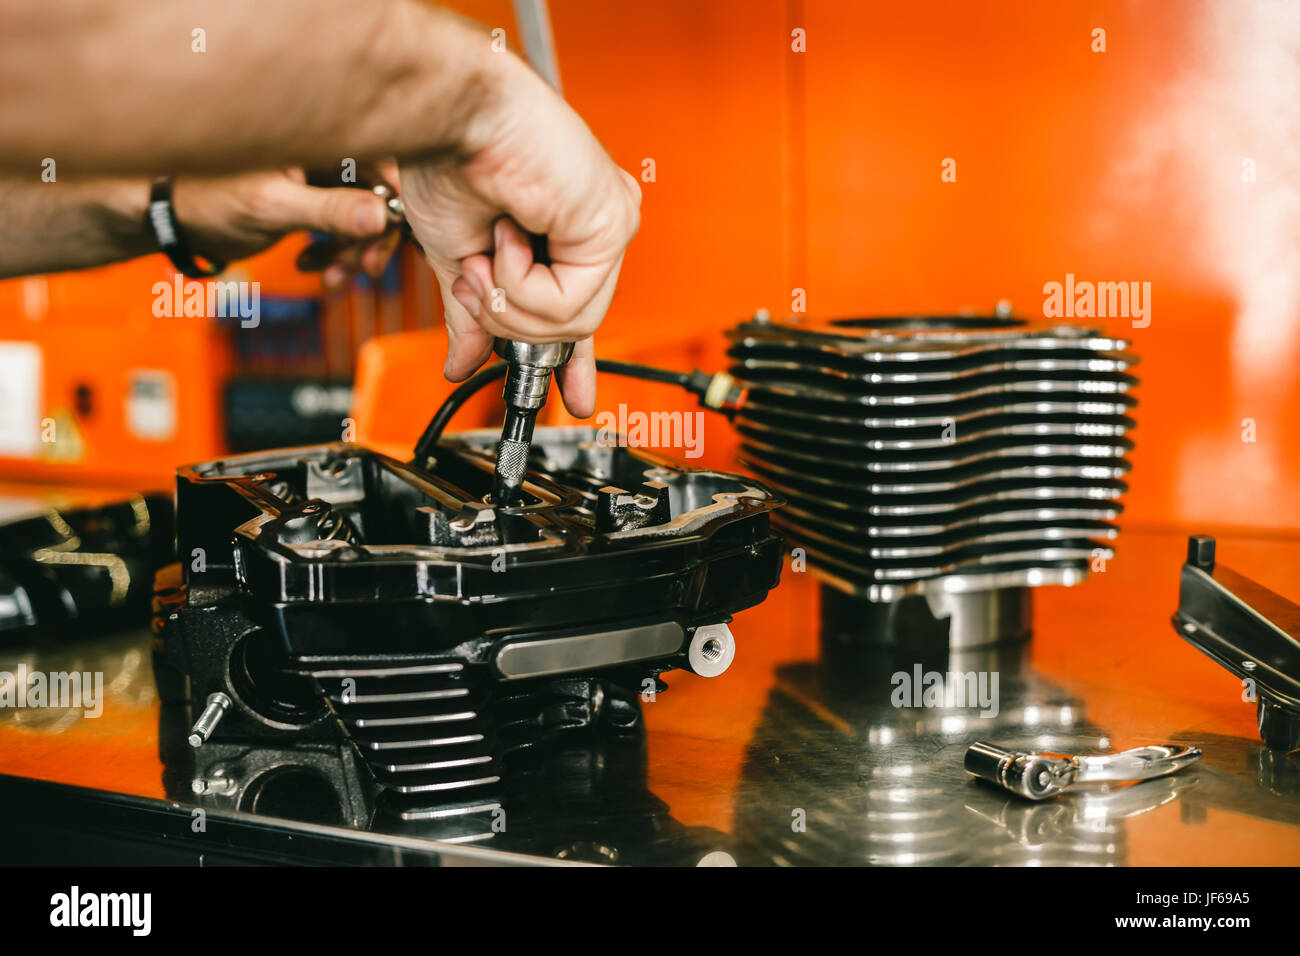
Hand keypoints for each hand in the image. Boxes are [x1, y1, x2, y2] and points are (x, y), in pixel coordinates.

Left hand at [170, 167, 399, 287]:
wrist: (174, 220)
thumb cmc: (209, 202)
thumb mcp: (273, 208)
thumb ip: (329, 210)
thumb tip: (382, 215)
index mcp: (314, 136)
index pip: (380, 161)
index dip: (393, 203)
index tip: (383, 242)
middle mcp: (322, 151)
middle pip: (377, 194)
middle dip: (371, 238)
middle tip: (361, 271)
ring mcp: (318, 177)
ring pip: (362, 217)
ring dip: (352, 253)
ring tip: (329, 279)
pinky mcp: (312, 201)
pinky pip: (342, 229)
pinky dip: (333, 254)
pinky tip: (307, 266)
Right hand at [398, 56, 640, 417]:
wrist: (447, 117)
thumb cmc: (446, 160)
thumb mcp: (456, 257)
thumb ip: (474, 312)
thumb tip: (461, 360)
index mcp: (563, 230)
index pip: (578, 308)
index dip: (573, 360)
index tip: (579, 401)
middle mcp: (594, 227)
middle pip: (571, 326)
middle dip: (508, 319)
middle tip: (474, 279)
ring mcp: (608, 225)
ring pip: (570, 324)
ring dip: (509, 300)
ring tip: (488, 250)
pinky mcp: (613, 224)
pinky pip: (570, 305)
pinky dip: (522, 283)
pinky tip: (509, 235)